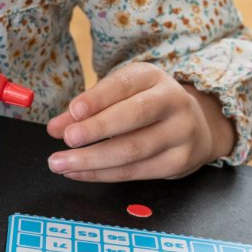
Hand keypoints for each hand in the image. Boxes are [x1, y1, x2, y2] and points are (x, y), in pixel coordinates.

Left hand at [46, 62, 235, 181]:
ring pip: (133, 149)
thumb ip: (86, 108)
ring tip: (60, 163)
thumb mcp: (119, 95)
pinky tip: (78, 172)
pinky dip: (102, 174)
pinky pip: (135, 171)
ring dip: (92, 159)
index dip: (99, 98)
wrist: (197, 126)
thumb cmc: (145, 105)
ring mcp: (180, 133)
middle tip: (67, 138)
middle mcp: (173, 102)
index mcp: (153, 77)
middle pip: (134, 116)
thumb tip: (54, 128)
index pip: (124, 85)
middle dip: (97, 128)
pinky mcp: (178, 162)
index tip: (75, 111)